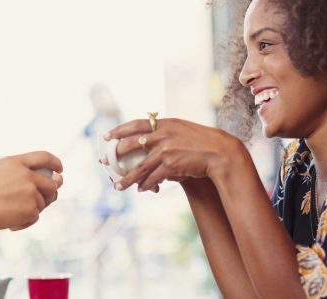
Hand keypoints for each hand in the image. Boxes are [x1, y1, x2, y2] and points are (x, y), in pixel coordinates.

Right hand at [0, 151, 63, 231]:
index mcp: (14, 162)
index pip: (43, 157)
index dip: (55, 162)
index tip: (60, 169)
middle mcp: (26, 175)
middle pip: (51, 183)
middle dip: (51, 192)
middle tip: (45, 199)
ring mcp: (30, 192)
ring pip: (43, 202)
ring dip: (33, 210)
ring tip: (14, 215)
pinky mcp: (31, 209)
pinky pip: (34, 217)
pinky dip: (24, 222)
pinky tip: (10, 224)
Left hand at [105, 118, 242, 191]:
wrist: (221, 153)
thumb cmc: (202, 142)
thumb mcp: (183, 130)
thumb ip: (165, 132)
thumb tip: (147, 140)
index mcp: (165, 123)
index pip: (136, 124)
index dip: (119, 130)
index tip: (106, 135)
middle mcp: (163, 134)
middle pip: (131, 144)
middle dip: (115, 155)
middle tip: (105, 162)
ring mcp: (166, 149)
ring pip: (140, 167)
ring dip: (128, 179)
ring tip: (118, 186)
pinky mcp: (171, 164)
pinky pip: (153, 177)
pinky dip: (147, 185)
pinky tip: (143, 189)